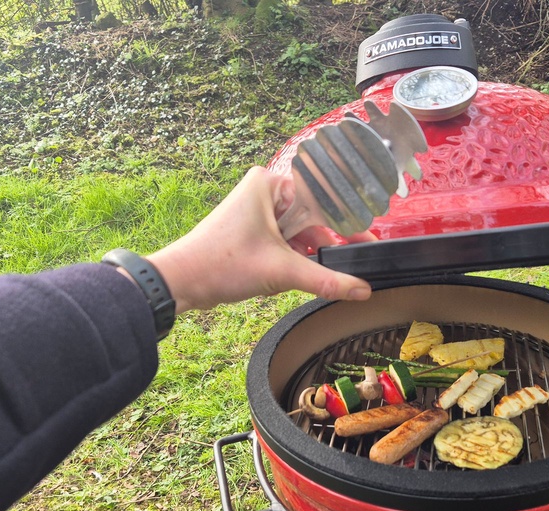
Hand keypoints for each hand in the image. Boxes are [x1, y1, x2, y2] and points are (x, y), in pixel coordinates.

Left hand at [147, 166, 373, 312]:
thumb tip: (362, 290)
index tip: (367, 241)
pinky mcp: (252, 231)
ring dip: (298, 259)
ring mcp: (257, 211)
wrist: (181, 281)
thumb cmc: (220, 263)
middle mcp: (264, 191)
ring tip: (288, 275)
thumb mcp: (281, 271)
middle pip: (311, 218)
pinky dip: (285, 262)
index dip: (347, 221)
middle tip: (341, 263)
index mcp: (271, 184)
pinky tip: (276, 278)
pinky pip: (283, 243)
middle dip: (317, 246)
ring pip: (297, 235)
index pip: (323, 197)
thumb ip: (327, 280)